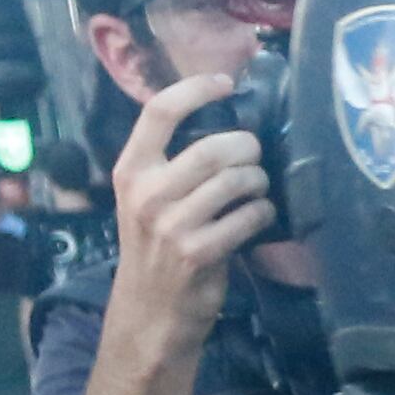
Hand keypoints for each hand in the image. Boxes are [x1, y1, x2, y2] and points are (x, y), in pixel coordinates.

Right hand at [110, 73, 274, 340]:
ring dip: (258, 181)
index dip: (197, 89)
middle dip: (247, 147)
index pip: (160, 111)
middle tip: (254, 157)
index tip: (226, 83)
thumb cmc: (156, 248)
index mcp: (130, 170)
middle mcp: (146, 192)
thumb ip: (172, 164)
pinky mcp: (198, 252)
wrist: (150, 311)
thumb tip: (225, 126)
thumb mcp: (146, 198)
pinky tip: (260, 216)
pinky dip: (263, 213)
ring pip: (236, 180)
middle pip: (213, 147)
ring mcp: (171, 223)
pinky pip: (248, 217)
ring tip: (257, 189)